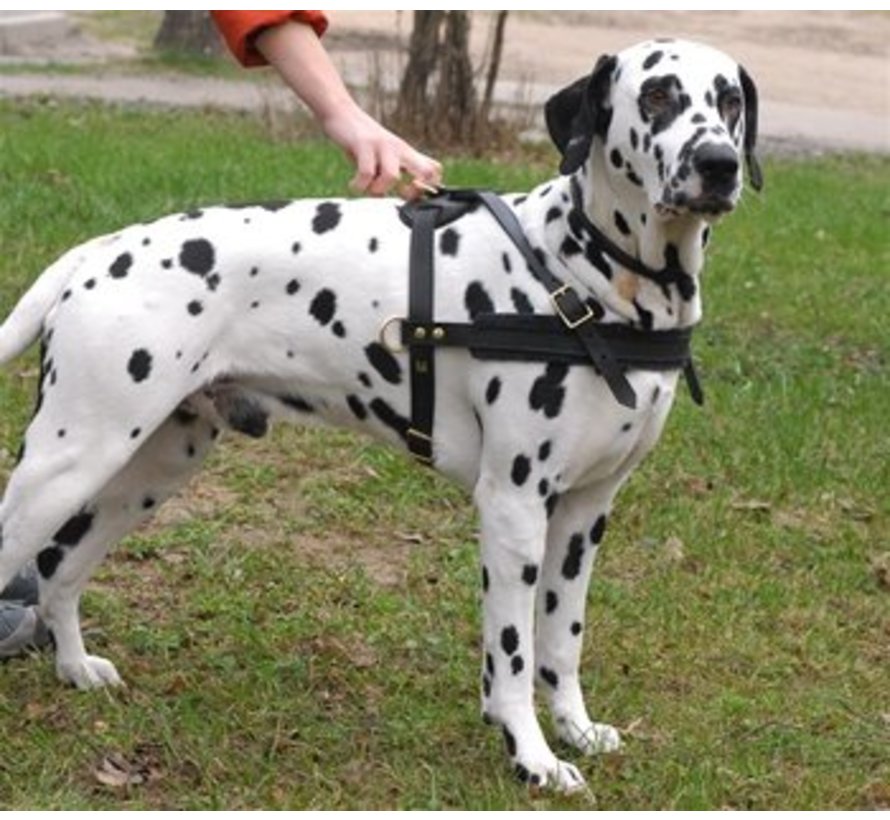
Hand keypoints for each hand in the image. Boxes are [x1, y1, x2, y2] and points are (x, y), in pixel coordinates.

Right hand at [321, 101, 441, 197]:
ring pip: (392, 176)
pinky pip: (366, 172)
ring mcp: (383, 145)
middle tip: (397, 194)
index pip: (434, 170)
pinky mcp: (364, 144)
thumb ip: (395, 173)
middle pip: (425, 171)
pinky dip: (359, 185)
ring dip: (377, 190)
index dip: (429, 188)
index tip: (411, 194)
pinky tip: (353, 184)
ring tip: (367, 188)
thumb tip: (396, 196)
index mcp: (407, 153)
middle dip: (414, 191)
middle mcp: (399, 149)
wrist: (342, 113)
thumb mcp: (385, 155)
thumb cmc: (363, 140)